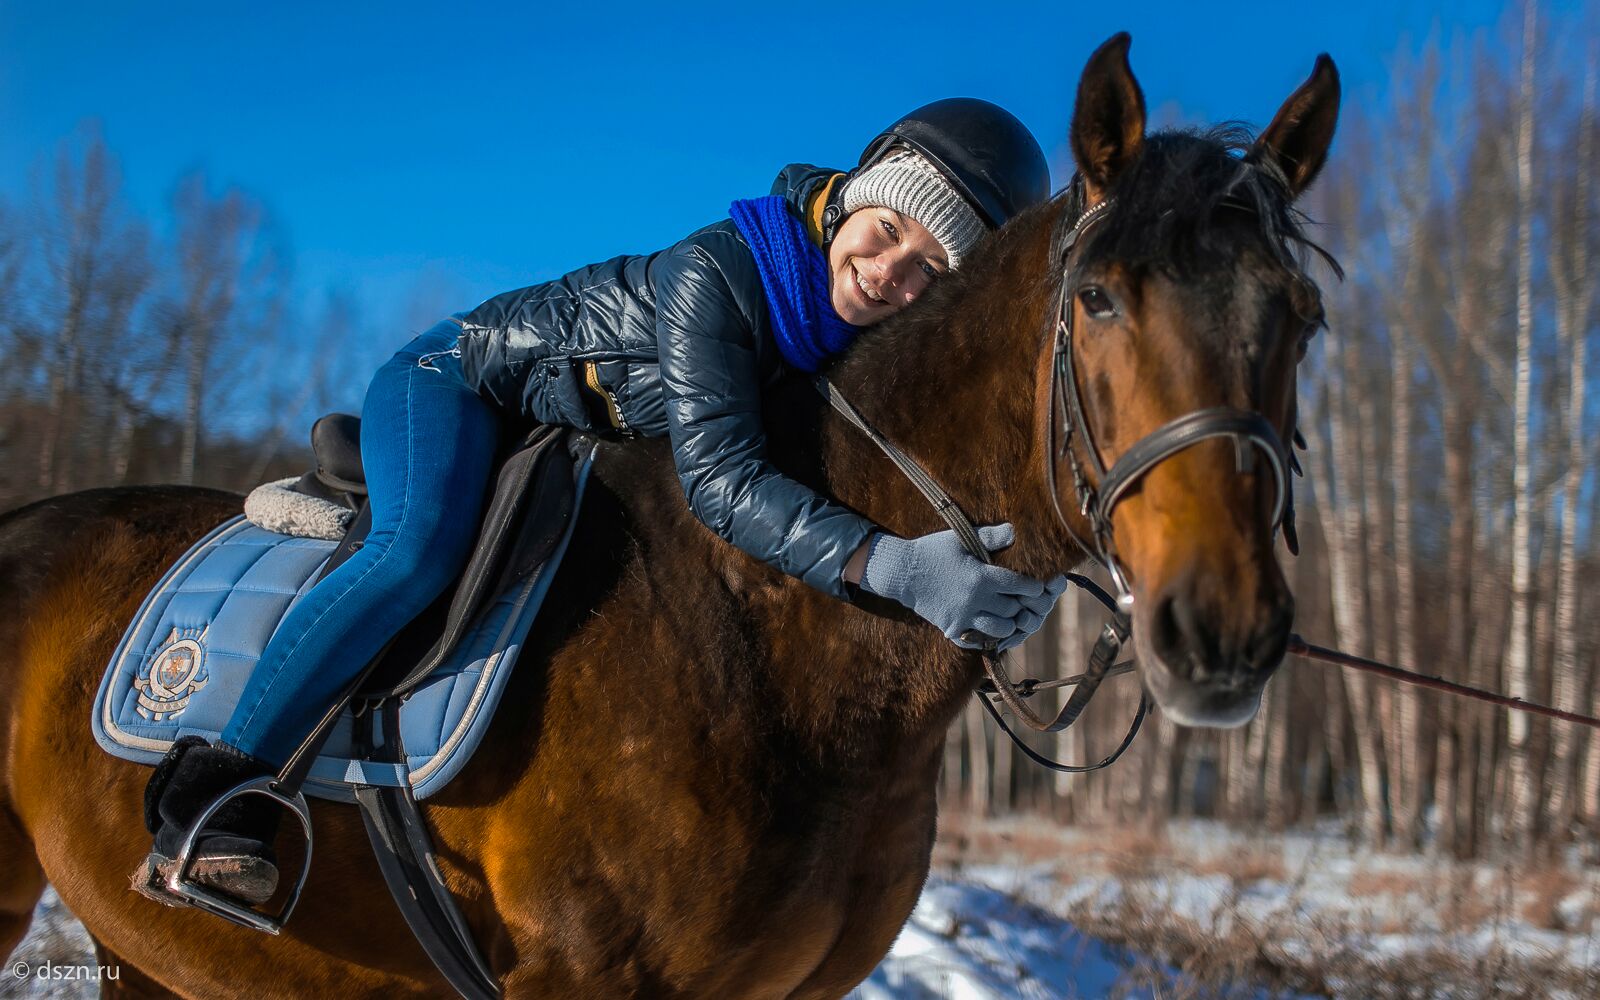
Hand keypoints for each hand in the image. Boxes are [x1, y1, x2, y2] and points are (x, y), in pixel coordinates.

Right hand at [859, 523, 1058, 649]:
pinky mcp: (952, 627)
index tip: (1038, 587)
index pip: (1019, 585)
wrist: (902, 572)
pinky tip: (989, 630)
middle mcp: (975, 598)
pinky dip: (986, 637)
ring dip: (1008, 623)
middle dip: (1022, 605)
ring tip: (1010, 617)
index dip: (1033, 587)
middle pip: (1012, 609)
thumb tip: (1015, 531)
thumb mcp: (961, 538)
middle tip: (1026, 603)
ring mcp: (963, 616)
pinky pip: (976, 640)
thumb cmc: (933, 551)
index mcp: (981, 576)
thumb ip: (990, 536)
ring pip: (999, 629)